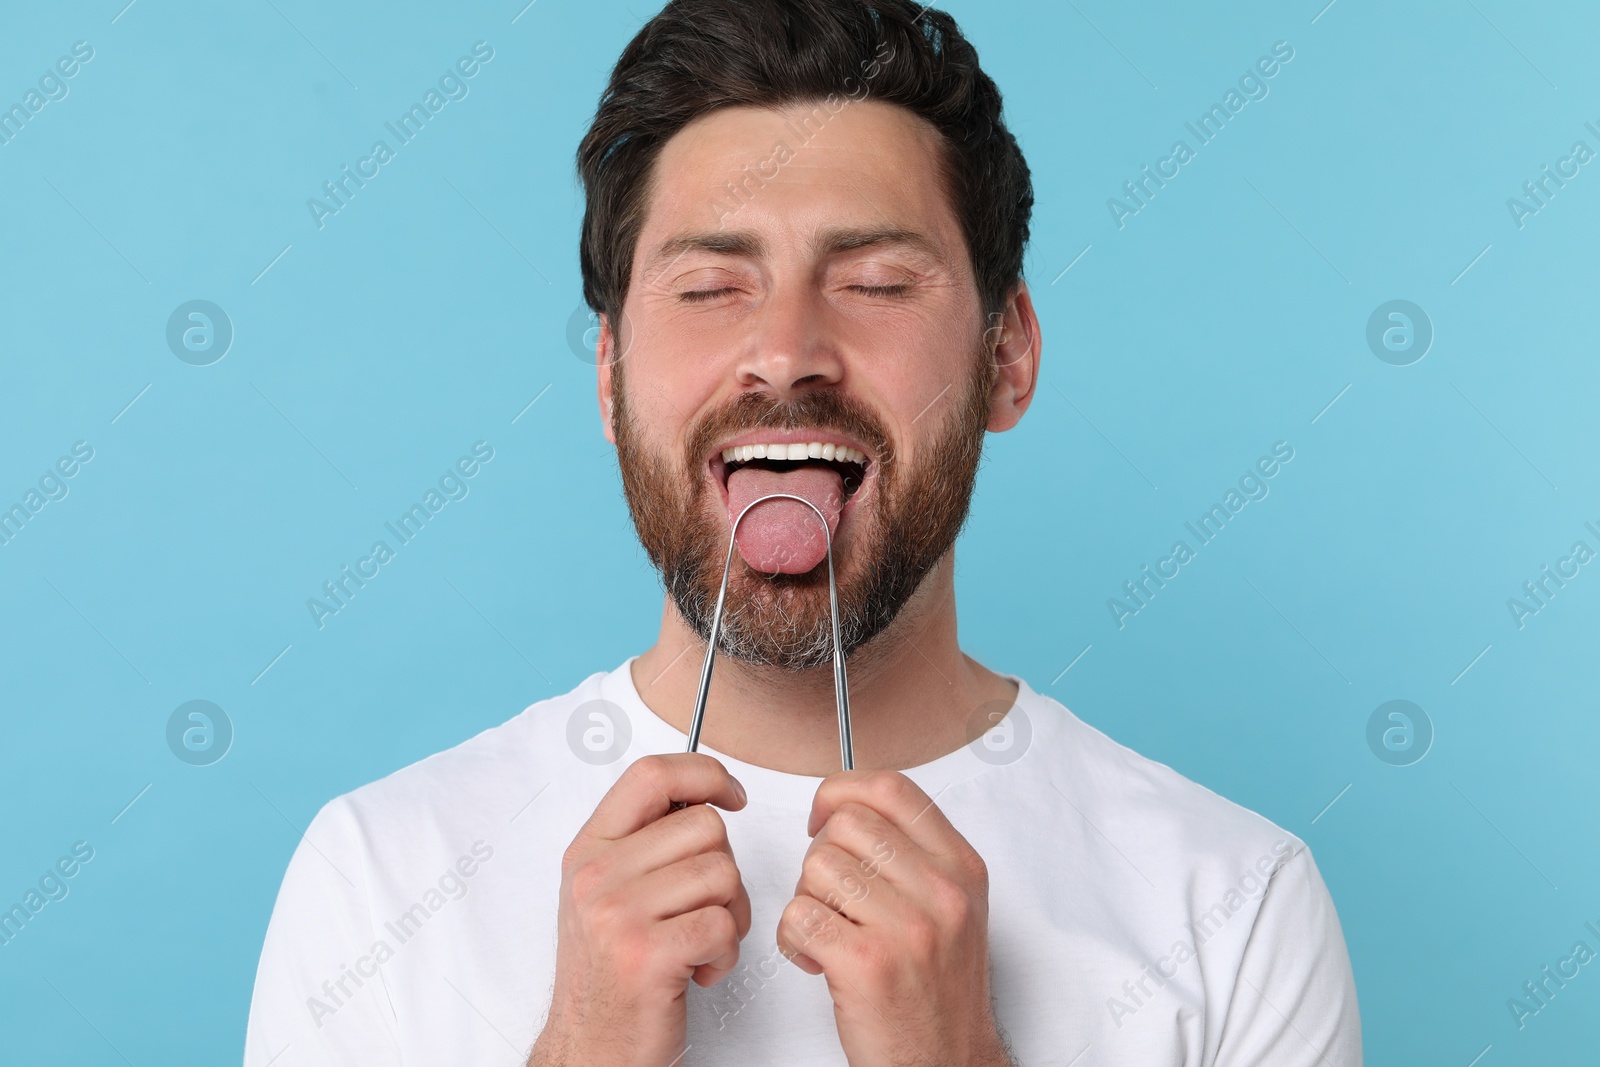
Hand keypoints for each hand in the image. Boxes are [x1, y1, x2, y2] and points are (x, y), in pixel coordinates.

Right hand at [530, 754, 750, 1066]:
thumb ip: (642, 841)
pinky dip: (726, 952)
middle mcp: (596, 875)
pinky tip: (699, 970)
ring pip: (723, 874)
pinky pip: (723, 923)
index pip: (651, 774)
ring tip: (700, 944)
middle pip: (706, 827)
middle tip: (705, 910)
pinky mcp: (647, 954)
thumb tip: (700, 792)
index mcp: (588, 849)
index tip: (732, 794)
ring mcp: (618, 914)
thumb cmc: (610, 975)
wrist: (591, 1050)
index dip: (705, 773)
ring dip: (731, 915)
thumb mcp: (606, 893)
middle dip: (726, 870)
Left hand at [776, 770, 1011, 1066]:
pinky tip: (818, 959)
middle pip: (844, 825)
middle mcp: (941, 891)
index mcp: (961, 866)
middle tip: (833, 899)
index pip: (889, 788)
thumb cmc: (938, 990)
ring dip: (807, 901)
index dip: (841, 792)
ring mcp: (907, 927)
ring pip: (816, 867)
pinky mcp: (867, 965)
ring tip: (830, 934)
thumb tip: (848, 806)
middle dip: (820, 857)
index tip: (826, 818)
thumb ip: (913, 852)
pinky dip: (793, 939)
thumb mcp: (951, 906)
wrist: (948, 1062)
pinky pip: (798, 915)